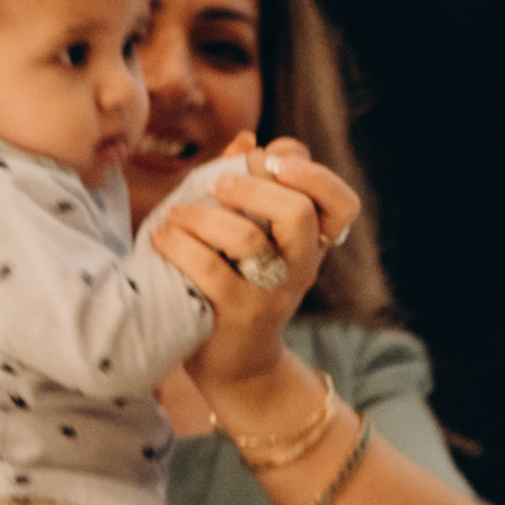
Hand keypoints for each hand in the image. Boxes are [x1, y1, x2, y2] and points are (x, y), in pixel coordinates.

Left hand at [152, 137, 360, 388]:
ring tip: (176, 213)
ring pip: (249, 240)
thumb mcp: (255, 239)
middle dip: (254, 187)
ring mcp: (273, 295)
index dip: (314, 174)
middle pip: (299, 212)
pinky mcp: (238, 317)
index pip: (342, 204)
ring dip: (204, 216)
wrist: (237, 367)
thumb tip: (245, 138)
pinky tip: (161, 238)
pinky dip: (179, 246)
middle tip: (219, 184)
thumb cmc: (240, 287)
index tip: (273, 159)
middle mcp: (302, 268)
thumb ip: (251, 188)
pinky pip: (209, 271)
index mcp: (313, 244)